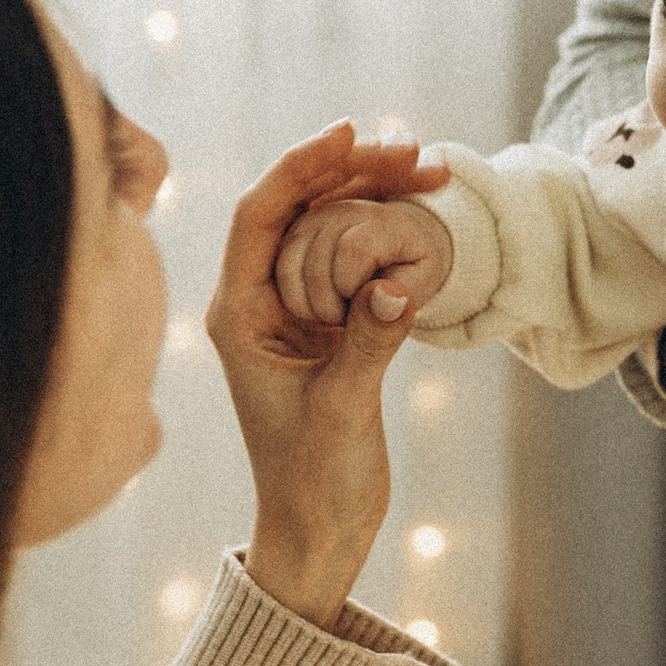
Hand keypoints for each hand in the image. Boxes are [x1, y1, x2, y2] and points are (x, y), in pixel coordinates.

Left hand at [207, 124, 449, 629]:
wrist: (319, 532)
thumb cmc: (314, 484)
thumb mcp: (342, 414)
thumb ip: (368, 347)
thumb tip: (398, 285)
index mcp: (238, 315)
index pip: (260, 215)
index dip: (302, 166)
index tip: (350, 133)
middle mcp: (256, 302)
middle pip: (296, 208)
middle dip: (351, 172)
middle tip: (414, 153)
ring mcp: (290, 310)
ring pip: (326, 226)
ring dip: (371, 194)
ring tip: (428, 172)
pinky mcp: (326, 324)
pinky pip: (350, 256)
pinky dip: (383, 230)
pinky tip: (420, 211)